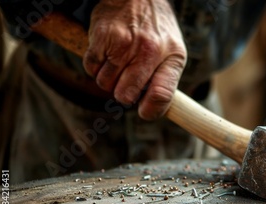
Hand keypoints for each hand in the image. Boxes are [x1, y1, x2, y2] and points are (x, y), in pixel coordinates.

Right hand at [83, 0, 185, 119]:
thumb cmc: (157, 30)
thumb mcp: (173, 52)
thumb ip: (166, 81)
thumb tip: (151, 110)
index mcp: (170, 57)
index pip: (162, 95)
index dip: (151, 111)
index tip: (144, 112)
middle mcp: (148, 51)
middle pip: (126, 95)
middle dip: (124, 94)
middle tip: (128, 82)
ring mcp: (123, 44)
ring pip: (105, 85)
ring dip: (109, 80)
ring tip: (119, 64)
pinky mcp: (101, 37)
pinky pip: (91, 69)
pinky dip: (96, 68)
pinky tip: (107, 55)